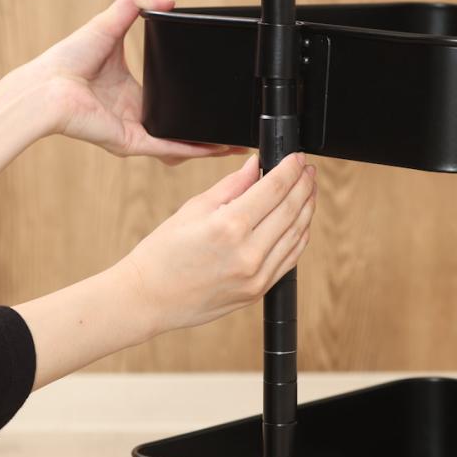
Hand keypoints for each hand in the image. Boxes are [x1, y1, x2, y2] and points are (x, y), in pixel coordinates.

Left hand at [26, 0, 242, 163]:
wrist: (46, 86)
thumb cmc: (66, 60)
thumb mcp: (108, 25)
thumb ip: (134, 7)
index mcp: (128, 93)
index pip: (166, 98)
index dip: (188, 97)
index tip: (212, 93)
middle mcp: (134, 115)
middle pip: (177, 125)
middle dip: (203, 129)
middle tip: (230, 125)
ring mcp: (134, 131)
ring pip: (179, 142)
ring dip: (206, 145)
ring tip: (233, 144)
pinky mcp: (131, 141)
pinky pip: (169, 148)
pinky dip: (194, 149)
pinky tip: (217, 147)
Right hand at [123, 152, 316, 333]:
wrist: (149, 298)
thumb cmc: (163, 253)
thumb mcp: (194, 208)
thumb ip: (232, 185)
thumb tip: (256, 165)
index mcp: (229, 226)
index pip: (274, 188)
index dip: (290, 168)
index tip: (297, 158)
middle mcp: (248, 253)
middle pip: (291, 209)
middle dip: (304, 185)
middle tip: (307, 170)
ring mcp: (256, 276)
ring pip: (297, 235)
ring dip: (307, 209)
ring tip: (308, 191)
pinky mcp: (258, 291)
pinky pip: (290, 259)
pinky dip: (299, 236)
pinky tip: (299, 221)